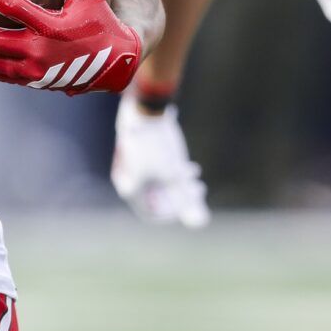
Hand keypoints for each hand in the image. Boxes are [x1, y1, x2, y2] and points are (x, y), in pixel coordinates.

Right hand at [111, 96, 208, 228]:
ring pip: (159, 184)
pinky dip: (173, 172)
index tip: (190, 203)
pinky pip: (157, 171)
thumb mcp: (176, 175)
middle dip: (180, 197)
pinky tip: (189, 167)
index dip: (173, 214)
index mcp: (130, 189)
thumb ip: (187, 201)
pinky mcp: (142, 153)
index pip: (151, 214)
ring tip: (195, 175)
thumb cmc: (157, 144)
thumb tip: (200, 223)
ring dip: (179, 184)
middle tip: (198, 189)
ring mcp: (135, 167)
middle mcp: (129, 180)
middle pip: (157, 199)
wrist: (147, 107)